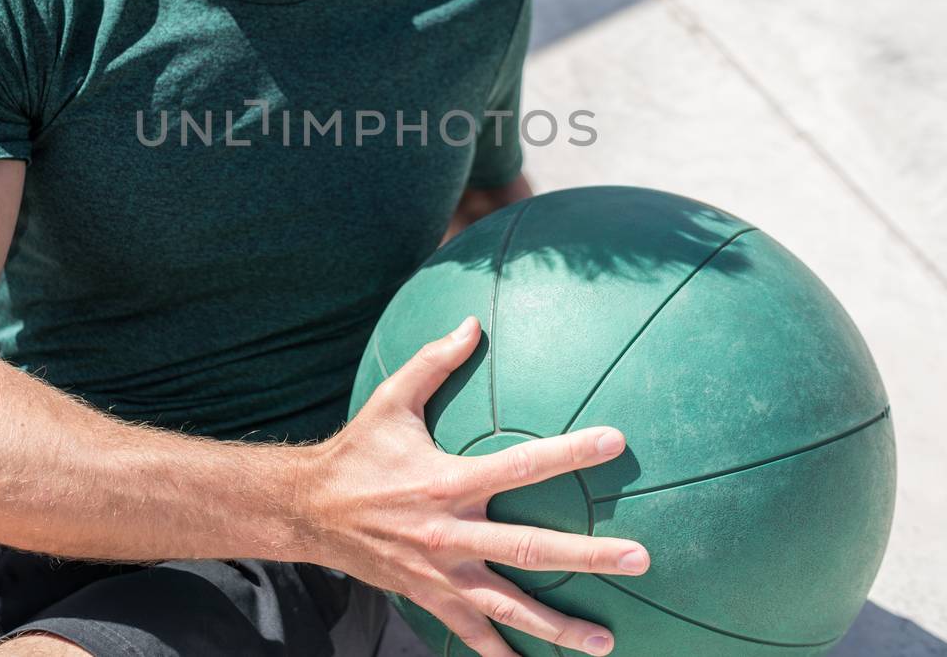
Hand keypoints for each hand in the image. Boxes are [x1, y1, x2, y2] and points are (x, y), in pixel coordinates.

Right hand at [301, 315, 648, 655]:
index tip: (615, 442)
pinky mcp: (429, 597)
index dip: (569, 454)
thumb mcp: (392, 401)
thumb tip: (474, 322)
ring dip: (559, 626)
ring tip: (605, 641)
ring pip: (509, 606)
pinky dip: (501, 655)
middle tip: (639, 559)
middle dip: (588, 557)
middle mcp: (449, 533)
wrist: (307, 511)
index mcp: (447, 481)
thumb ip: (435, 361)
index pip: (521, 466)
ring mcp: (440, 572)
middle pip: (530, 549)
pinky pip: (471, 633)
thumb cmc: (357, 452)